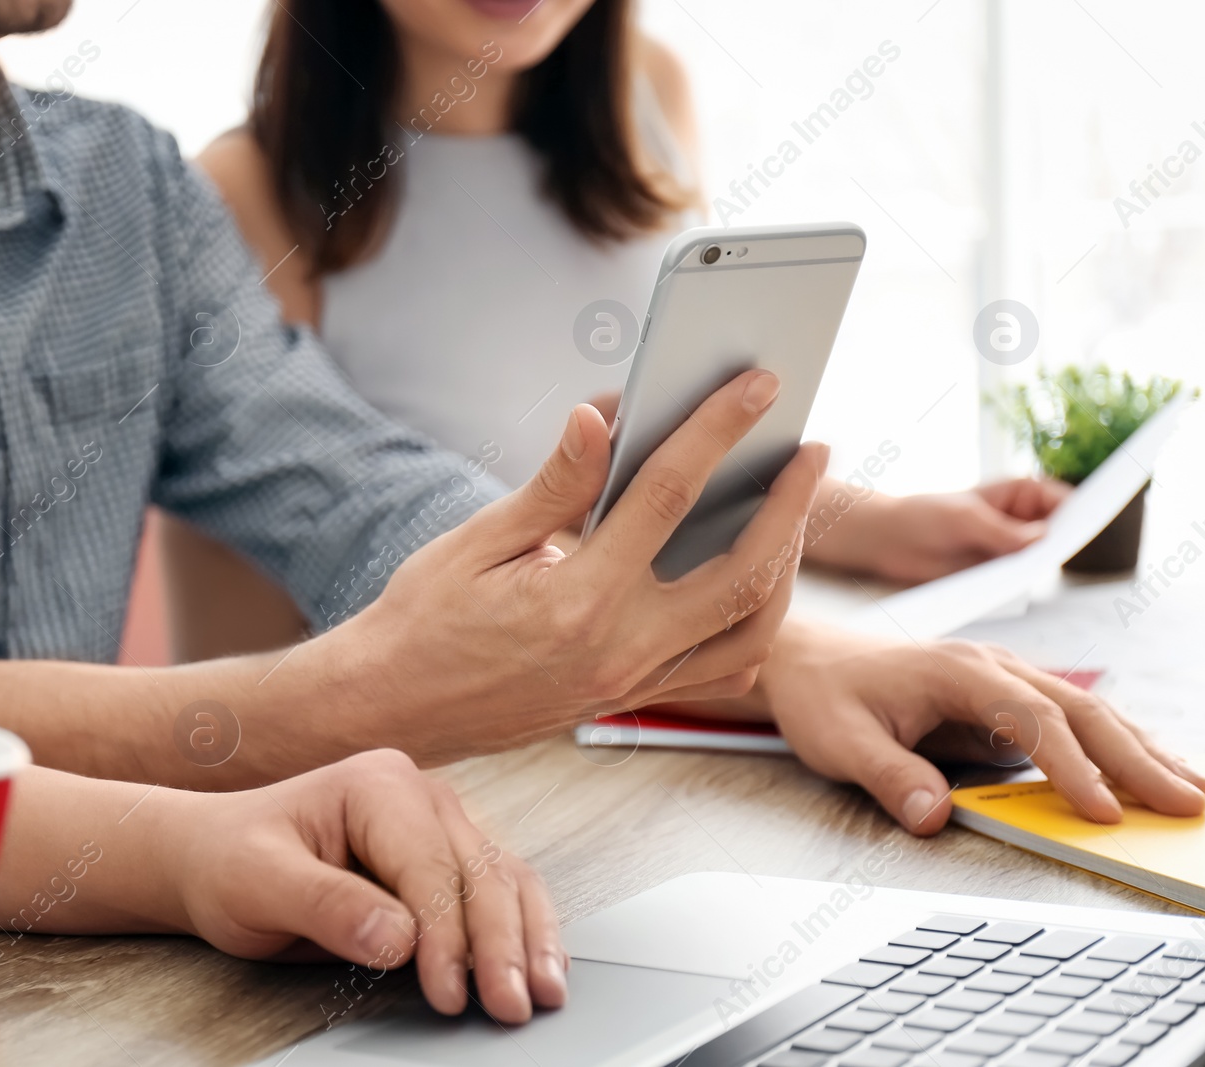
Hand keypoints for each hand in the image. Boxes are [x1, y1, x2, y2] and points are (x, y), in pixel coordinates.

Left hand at [151, 750, 563, 1023]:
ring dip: (529, 938)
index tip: (449, 994)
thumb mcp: (259, 883)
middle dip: (501, 943)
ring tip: (544, 994)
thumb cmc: (233, 861)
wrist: (217, 858)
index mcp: (377, 786)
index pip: (431, 867)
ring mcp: (439, 827)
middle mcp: (420, 797)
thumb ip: (328, 906)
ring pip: (506, 880)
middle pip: (482, 872)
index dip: (447, 936)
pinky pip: (499, 892)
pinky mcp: (446, 861)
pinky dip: (522, 932)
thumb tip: (400, 940)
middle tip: (512, 1006)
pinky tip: (539, 968)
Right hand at [325, 371, 826, 757]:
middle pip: (743, 571)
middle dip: (791, 505)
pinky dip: (752, 626)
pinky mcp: (628, 699)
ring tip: (791, 513)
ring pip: (750, 630)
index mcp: (577, 597)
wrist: (394, 707)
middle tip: (810, 450)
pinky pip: (719, 669)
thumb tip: (601, 421)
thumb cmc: (423, 619)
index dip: (717, 431)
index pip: (667, 495)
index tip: (755, 388)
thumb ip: (553, 486)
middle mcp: (618, 647)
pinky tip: (751, 584)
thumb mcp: (476, 542)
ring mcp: (630, 682)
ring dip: (785, 567)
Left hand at [751, 623, 1204, 832]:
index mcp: (958, 671)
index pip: (1033, 720)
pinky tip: (1149, 769)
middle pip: (1082, 710)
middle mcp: (993, 667)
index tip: (1102, 813)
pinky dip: (1117, 744)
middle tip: (1187, 803)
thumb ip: (889, 775)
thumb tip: (933, 815)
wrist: (808, 659)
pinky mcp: (1007, 697)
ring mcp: (1005, 677)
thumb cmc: (824, 695)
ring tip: (1192, 789)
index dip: (1072, 768)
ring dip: (1142, 749)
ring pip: (1089, 710)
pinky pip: (1073, 719)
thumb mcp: (839, 741)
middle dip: (1137, 759)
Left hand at [807, 477, 1070, 583]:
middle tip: (1073, 550)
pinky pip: (1018, 580)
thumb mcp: (963, 519)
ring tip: (1045, 570)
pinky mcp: (997, 574)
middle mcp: (1023, 521)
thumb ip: (1002, 531)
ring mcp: (1012, 549)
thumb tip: (1043, 539)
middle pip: (1060, 532)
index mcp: (1021, 493)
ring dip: (1044, 566)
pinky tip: (1020, 588)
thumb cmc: (923, 516)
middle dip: (1070, 540)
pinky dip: (1021, 584)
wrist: (888, 541)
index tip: (1101, 515)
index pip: (1063, 499)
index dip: (1085, 507)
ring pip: (1041, 559)